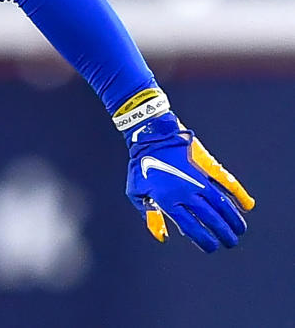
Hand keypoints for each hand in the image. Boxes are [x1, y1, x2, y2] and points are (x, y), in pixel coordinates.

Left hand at [125, 112, 254, 251]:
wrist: (151, 137)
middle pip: (210, 218)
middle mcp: (185, 192)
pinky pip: (227, 183)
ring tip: (240, 230)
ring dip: (233, 219)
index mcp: (167, 200)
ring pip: (221, 204)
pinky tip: (247, 206)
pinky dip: (239, 195)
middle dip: (223, 233)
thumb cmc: (140, 166)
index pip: (190, 227)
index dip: (203, 240)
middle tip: (231, 243)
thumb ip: (150, 215)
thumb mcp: (136, 193)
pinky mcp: (206, 168)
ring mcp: (197, 179)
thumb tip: (162, 237)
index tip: (211, 247)